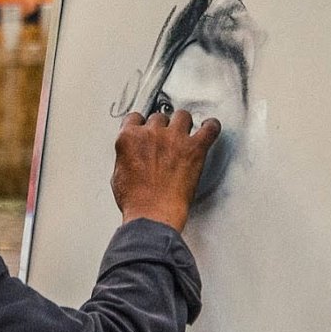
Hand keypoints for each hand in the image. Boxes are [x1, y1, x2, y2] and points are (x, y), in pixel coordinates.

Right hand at [111, 109, 221, 231]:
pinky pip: (209, 128)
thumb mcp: (118, 176)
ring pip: (182, 116)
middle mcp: (151, 133)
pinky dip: (211, 126)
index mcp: (129, 138)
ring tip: (187, 132)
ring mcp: (174, 138)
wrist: (152, 215)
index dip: (142, 124)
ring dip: (184, 124)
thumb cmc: (136, 201)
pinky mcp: (194, 148)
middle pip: (160, 117)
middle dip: (163, 127)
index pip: (135, 118)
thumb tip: (132, 157)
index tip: (146, 129)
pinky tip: (210, 127)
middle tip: (167, 139)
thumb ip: (126, 158)